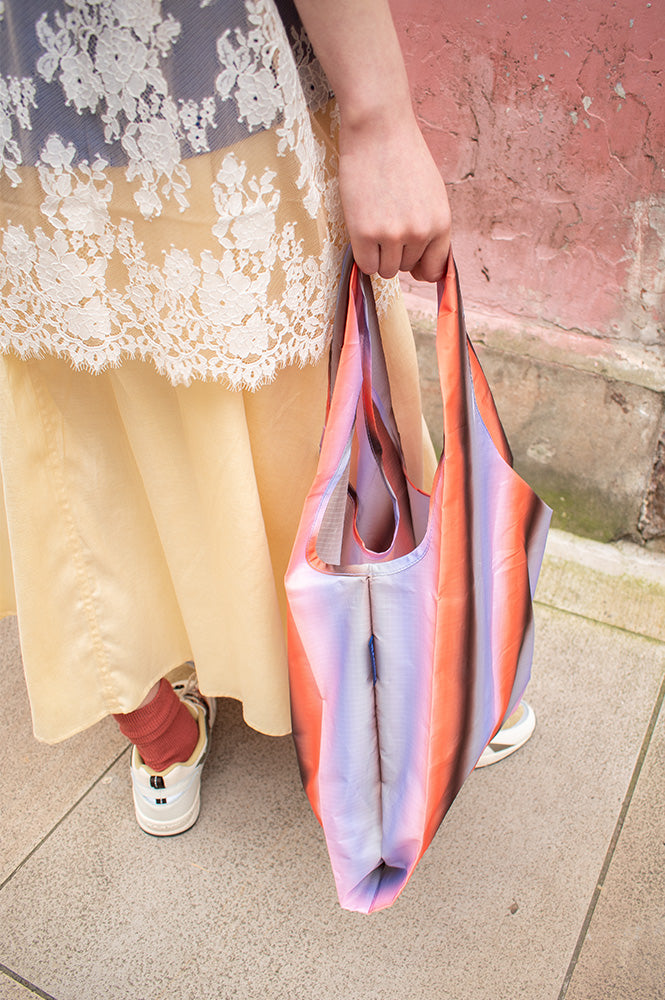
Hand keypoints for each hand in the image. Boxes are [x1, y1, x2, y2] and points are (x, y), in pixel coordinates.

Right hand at [338, 110, 451, 282]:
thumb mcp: (431, 194)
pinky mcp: (365, 233)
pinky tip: (362, 232)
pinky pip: (367, 265)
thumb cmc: (403, 157)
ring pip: (386, 270)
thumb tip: (424, 272)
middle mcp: (420, 232)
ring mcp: (392, 234)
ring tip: (374, 224)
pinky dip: (364, 255)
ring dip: (378, 255)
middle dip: (396, 252)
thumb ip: (431, 229)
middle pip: (406, 268)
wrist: (378, 129)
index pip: (434, 269)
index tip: (408, 259)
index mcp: (441, 223)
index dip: (420, 268)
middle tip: (386, 221)